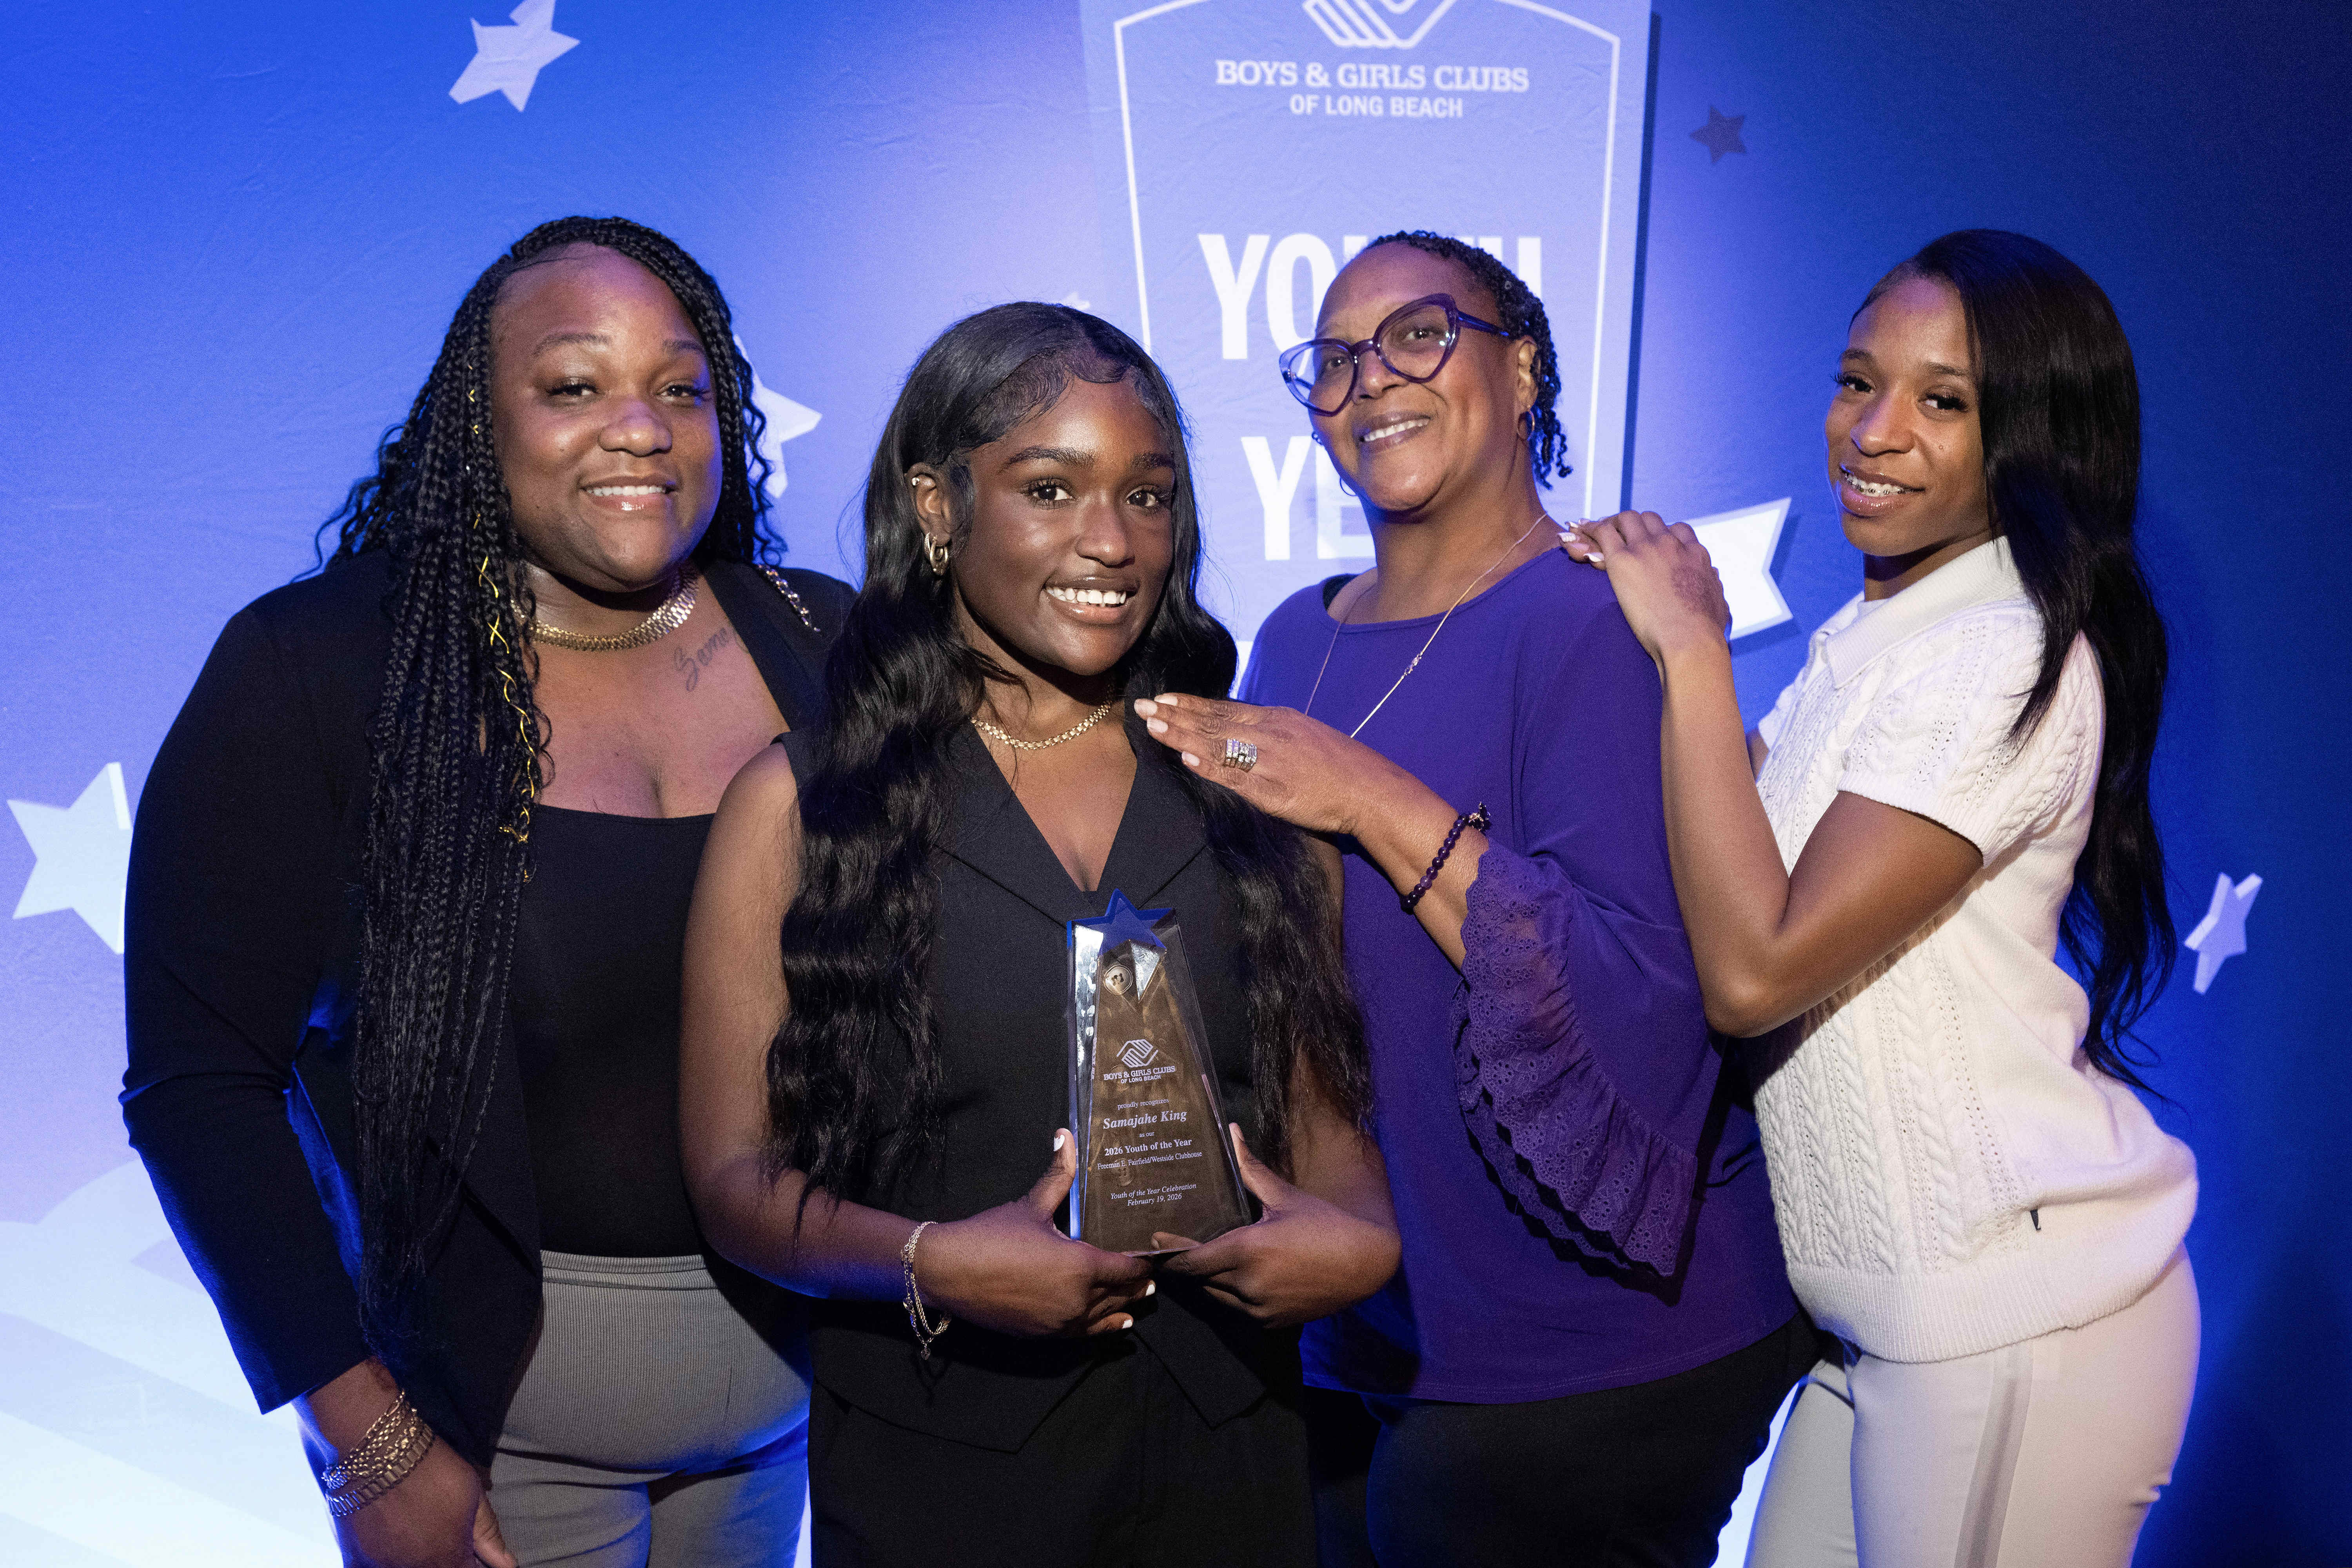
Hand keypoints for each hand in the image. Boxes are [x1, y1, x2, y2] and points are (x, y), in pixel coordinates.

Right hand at [333, 1443, 514, 1567]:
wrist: (383, 1455)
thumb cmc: (436, 1472)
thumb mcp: (473, 1498)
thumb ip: (489, 1536)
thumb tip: (508, 1564)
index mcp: (449, 1557)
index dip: (471, 1564)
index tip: (471, 1553)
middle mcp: (417, 1567)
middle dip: (448, 1559)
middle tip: (444, 1532)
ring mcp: (387, 1562)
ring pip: (410, 1567)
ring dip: (422, 1556)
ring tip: (422, 1530)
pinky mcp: (364, 1552)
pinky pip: (385, 1562)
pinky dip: (396, 1553)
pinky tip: (400, 1532)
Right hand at [916, 1129, 1155, 1336]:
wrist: (947, 1272)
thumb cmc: (991, 1235)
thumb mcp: (1030, 1205)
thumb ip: (1058, 1175)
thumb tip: (1065, 1135)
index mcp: (1079, 1265)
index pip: (1125, 1267)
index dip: (1143, 1263)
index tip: (1156, 1257)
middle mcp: (1077, 1299)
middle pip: (1120, 1293)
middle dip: (1137, 1285)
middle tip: (1153, 1278)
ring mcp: (1061, 1322)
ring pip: (1105, 1315)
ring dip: (1124, 1306)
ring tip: (1141, 1299)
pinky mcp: (1044, 1335)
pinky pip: (1086, 1334)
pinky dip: (1105, 1327)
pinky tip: (1118, 1325)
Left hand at [1132, 693, 1410, 837]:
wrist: (1369, 789)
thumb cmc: (1339, 765)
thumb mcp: (1305, 733)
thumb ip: (1272, 730)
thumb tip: (1241, 727)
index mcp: (1277, 719)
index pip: (1224, 708)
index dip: (1191, 704)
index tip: (1164, 698)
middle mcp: (1270, 734)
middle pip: (1214, 721)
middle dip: (1175, 714)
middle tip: (1142, 706)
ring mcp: (1270, 761)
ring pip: (1218, 744)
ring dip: (1182, 735)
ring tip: (1152, 726)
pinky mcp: (1273, 790)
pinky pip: (1234, 777)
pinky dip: (1208, 766)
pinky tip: (1185, 757)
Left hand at [1151, 1125, 1400, 1327]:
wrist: (1366, 1263)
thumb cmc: (1324, 1223)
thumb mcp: (1285, 1195)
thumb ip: (1250, 1168)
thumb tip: (1233, 1130)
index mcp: (1247, 1251)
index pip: (1190, 1261)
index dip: (1169, 1254)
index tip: (1153, 1243)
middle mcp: (1248, 1284)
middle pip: (1200, 1279)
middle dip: (1188, 1264)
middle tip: (1174, 1247)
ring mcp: (1259, 1308)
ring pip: (1217, 1295)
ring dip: (1211, 1279)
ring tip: (1206, 1258)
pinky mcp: (1272, 1322)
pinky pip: (1239, 1309)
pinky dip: (1234, 1293)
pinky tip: (1239, 1276)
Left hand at [1561, 511, 1730, 664]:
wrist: (1690, 639)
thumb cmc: (1706, 632)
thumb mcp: (1718, 603)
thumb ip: (1713, 585)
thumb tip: (1714, 577)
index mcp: (1695, 554)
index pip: (1677, 530)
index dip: (1661, 535)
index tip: (1650, 544)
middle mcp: (1671, 544)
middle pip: (1649, 519)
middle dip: (1634, 525)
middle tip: (1619, 537)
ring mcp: (1647, 548)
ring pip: (1626, 519)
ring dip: (1612, 524)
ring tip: (1597, 534)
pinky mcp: (1623, 559)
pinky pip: (1603, 532)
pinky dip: (1592, 530)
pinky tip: (1581, 535)